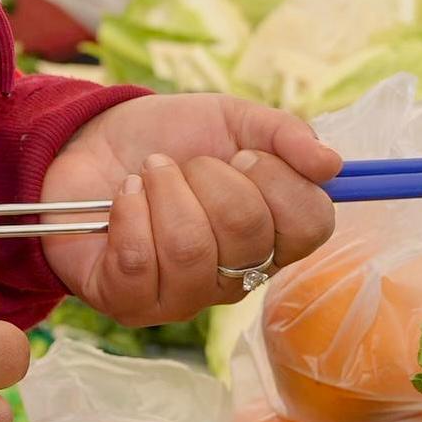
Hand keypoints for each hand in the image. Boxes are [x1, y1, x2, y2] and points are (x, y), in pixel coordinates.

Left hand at [37, 94, 340, 327]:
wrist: (90, 141)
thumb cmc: (169, 138)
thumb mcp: (232, 119)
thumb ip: (285, 133)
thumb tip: (331, 164)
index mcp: (273, 236)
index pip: (311, 227)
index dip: (278, 182)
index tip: (243, 155)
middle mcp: (237, 277)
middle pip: (249, 234)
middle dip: (210, 177)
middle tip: (186, 164)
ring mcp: (184, 298)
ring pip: (190, 250)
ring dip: (164, 190)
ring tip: (150, 174)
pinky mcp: (129, 302)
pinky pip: (138, 263)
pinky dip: (128, 213)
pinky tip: (123, 198)